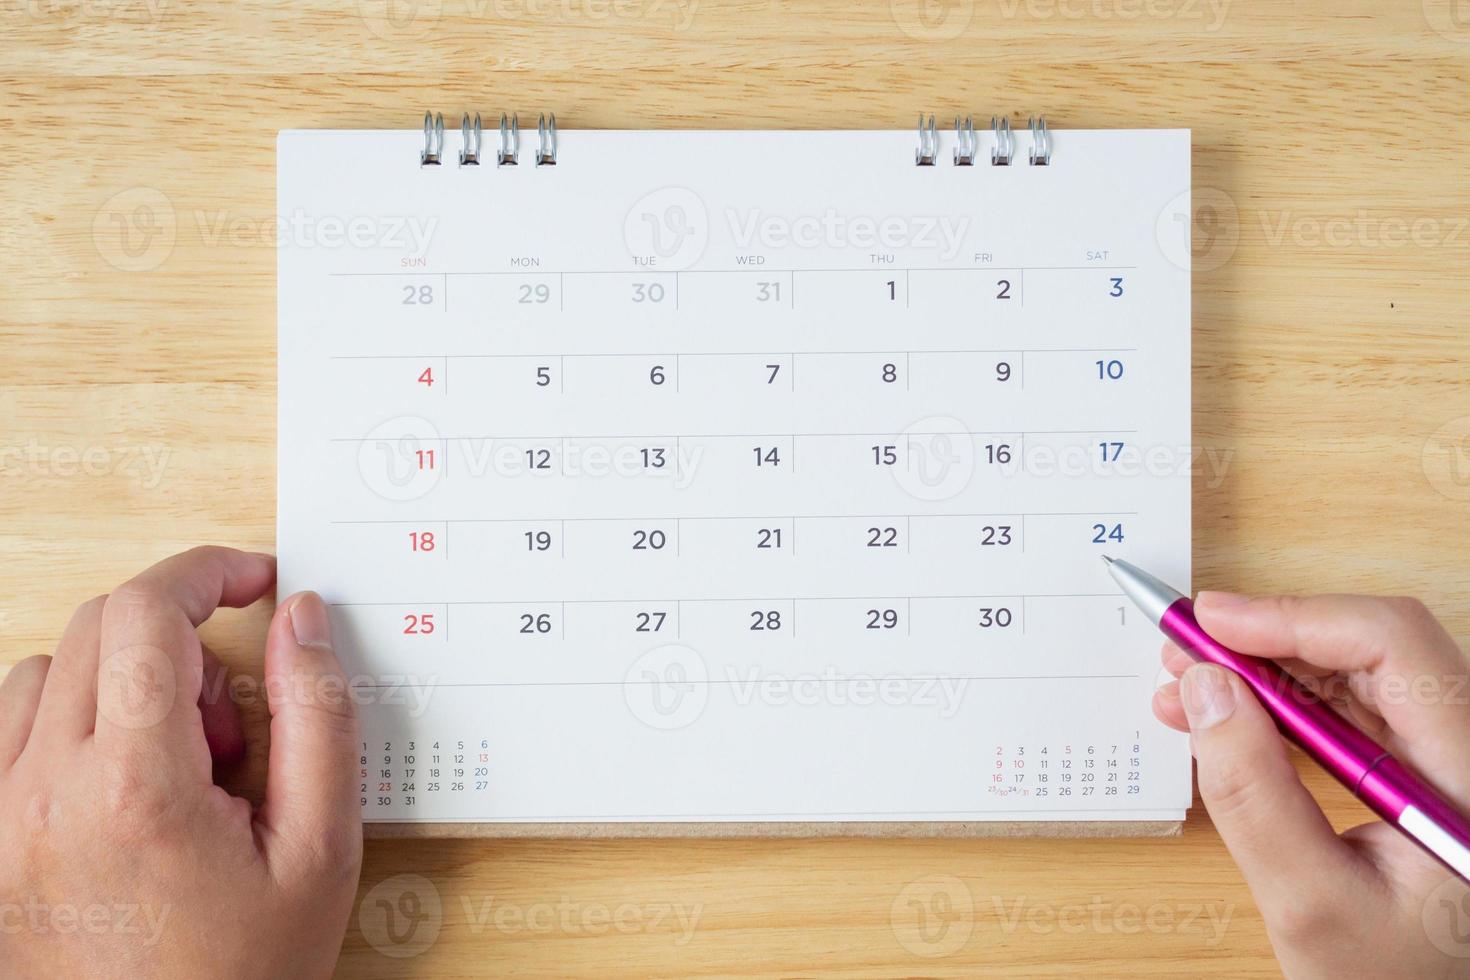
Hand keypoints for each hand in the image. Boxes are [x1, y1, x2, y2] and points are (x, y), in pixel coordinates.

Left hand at [0, 547, 361, 977]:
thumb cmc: (240, 979)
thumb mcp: (320, 851)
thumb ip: (318, 718)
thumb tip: (303, 621)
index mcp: (136, 787)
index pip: (147, 611)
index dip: (208, 572)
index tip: (254, 581)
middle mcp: (45, 792)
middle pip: (100, 626)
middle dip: (181, 632)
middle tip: (233, 712)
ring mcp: (1, 818)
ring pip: (48, 669)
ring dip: (124, 679)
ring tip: (180, 760)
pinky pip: (9, 727)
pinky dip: (71, 719)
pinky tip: (123, 777)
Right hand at [1155, 591, 1469, 978]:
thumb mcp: (1308, 903)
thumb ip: (1253, 794)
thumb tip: (1205, 688)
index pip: (1395, 648)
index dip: (1296, 618)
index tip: (1210, 622)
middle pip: (1375, 650)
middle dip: (1268, 638)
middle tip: (1182, 643)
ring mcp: (1449, 765)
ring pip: (1357, 675)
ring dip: (1265, 669)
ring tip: (1185, 682)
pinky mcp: (1419, 779)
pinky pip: (1351, 714)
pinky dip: (1281, 706)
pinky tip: (1221, 717)